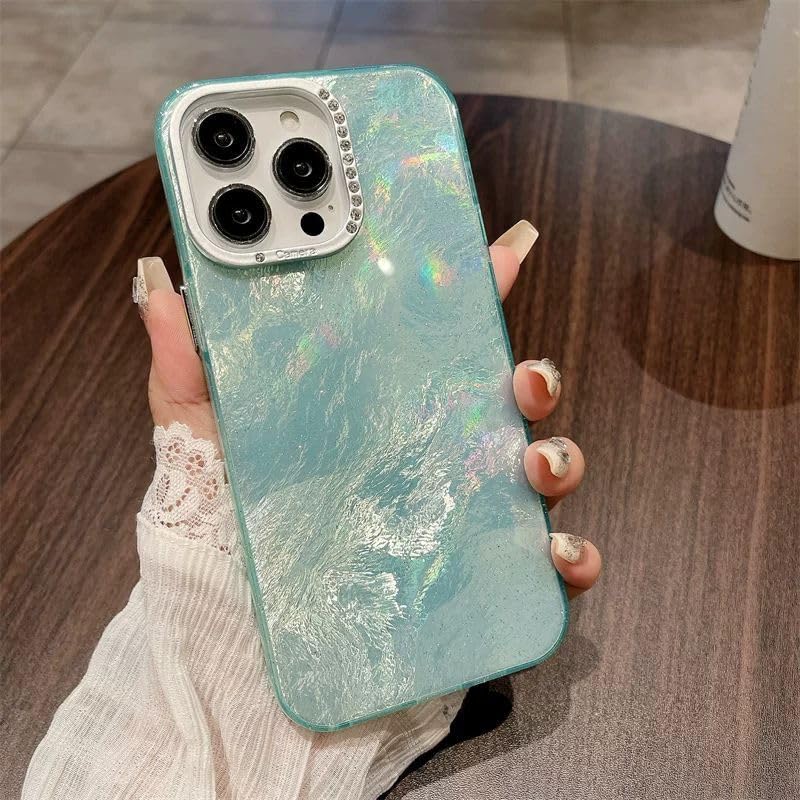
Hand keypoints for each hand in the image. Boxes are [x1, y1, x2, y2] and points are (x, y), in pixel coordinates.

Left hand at [135, 220, 600, 597]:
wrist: (232, 597)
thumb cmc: (226, 502)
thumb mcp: (202, 420)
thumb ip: (189, 355)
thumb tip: (163, 281)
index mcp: (387, 399)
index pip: (446, 335)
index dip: (479, 290)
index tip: (501, 252)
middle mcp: (436, 446)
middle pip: (512, 400)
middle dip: (537, 378)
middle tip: (522, 376)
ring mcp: (463, 507)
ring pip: (543, 470)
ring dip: (560, 457)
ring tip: (535, 461)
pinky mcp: (479, 573)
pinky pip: (546, 564)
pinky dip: (571, 556)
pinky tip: (555, 552)